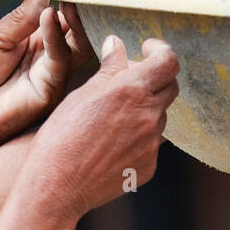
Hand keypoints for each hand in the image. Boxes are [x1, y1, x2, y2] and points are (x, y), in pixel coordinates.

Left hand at [0, 0, 95, 158]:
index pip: (61, 18)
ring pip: (79, 47)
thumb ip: (22, 17)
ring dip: (76, 21)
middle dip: (80, 9)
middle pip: (78, 32)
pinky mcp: (50, 93)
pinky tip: (49, 18)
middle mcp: (51, 60)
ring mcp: (53, 78)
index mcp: (37, 43)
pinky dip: (57, 38)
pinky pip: (60, 62)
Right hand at [21, 36, 179, 222]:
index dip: (161, 51)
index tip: (148, 51)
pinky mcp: (149, 166)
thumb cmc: (63, 135)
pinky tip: (112, 145)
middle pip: (170, 89)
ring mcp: (151, 145)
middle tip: (130, 82)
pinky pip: (151, 145)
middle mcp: (148, 117)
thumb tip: (117, 44)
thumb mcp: (83, 93)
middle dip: (155, 80)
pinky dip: (138, 139)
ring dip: (144, 111)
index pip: (168, 62)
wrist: (59, 184)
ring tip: (112, 120)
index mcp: (132, 91)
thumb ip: (109, 68)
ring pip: (159, 118)